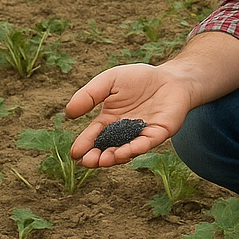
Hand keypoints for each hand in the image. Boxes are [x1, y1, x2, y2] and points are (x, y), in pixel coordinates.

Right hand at [65, 63, 191, 167]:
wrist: (170, 76)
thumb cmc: (139, 78)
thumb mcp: (109, 81)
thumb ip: (90, 95)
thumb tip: (68, 113)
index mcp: (110, 120)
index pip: (94, 135)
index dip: (84, 144)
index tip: (74, 153)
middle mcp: (124, 131)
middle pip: (107, 148)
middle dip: (96, 157)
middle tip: (86, 162)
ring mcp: (141, 134)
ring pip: (126, 150)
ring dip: (114, 157)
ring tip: (103, 160)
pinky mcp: (158, 133)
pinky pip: (145, 143)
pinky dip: (134, 148)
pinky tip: (123, 152)